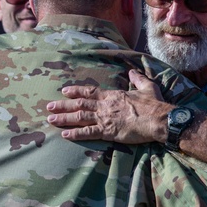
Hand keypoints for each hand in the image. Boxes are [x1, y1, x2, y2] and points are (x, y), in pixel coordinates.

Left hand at [47, 70, 170, 144]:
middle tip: (49, 106)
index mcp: (113, 96)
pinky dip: (75, 134)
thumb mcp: (147, 87)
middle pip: (80, 104)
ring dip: (64, 118)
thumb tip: (132, 72)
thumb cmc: (154, 104)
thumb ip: (138, 79)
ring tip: (50, 119)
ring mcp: (105, 119)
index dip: (76, 91)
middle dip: (63, 105)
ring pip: (79, 118)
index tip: (64, 91)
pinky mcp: (108, 132)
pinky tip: (64, 134)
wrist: (158, 119)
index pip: (90, 91)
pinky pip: (88, 133)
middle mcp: (105, 106)